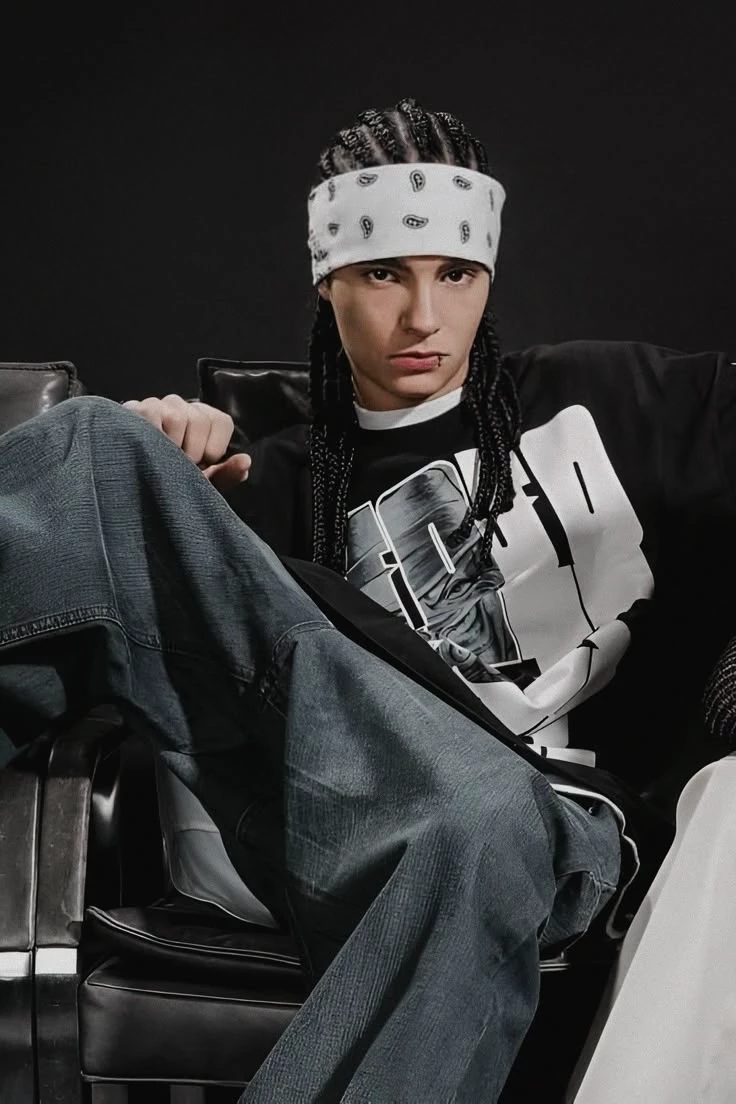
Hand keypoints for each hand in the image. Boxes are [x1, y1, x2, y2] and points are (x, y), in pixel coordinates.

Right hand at [121, 394, 250, 491]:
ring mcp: (157, 404)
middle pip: (200, 419)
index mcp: (202, 418)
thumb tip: (246, 461)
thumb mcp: (201, 482)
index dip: (213, 448)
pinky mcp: (134, 408)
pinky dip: (152, 437)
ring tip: (160, 457)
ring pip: (177, 417)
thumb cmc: (171, 479)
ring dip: (170, 447)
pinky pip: (152, 415)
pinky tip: (146, 449)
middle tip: (177, 463)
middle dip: (192, 451)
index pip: (221, 421)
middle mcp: (181, 405)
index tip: (200, 462)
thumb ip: (226, 474)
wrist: (133, 482)